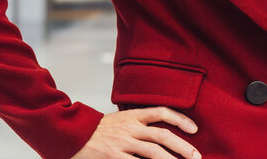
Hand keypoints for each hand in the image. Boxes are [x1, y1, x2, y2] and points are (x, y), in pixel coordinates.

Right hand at [71, 107, 200, 158]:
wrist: (69, 133)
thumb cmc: (96, 130)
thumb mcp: (119, 121)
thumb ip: (138, 125)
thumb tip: (159, 134)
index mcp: (132, 115)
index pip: (162, 112)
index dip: (180, 119)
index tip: (194, 129)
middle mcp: (130, 127)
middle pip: (162, 135)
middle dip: (182, 146)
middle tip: (196, 156)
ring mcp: (122, 142)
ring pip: (153, 151)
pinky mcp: (112, 156)